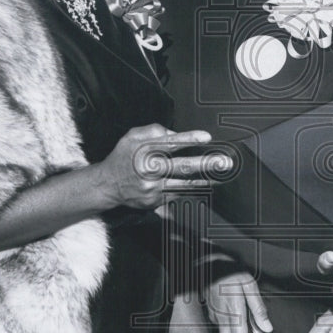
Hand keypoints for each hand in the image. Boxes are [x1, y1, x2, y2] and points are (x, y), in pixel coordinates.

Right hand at [97, 124, 231, 210]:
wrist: (107, 185)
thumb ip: (154, 131)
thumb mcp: (132, 136)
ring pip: (184, 185)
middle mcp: (149, 171)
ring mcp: (153, 189)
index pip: (170, 143)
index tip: (207, 138)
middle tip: (224, 162)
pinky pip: (178, 195)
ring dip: (206, 181)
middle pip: (181, 167)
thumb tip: (177, 133)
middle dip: (206, 164)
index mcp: (144, 151)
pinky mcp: (155, 201)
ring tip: (222, 176)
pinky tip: (204, 185)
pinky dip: (192, 190)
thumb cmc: (123, 157)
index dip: (189, 139)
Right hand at [205, 272, 271, 332]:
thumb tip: (267, 328)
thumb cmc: (231, 272)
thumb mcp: (249, 285)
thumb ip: (258, 308)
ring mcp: (214, 318)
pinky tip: (238, 318)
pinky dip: (230, 330)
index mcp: (234, 314)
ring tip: (249, 330)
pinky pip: (220, 329)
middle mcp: (222, 320)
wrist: (211, 263)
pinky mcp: (210, 314)